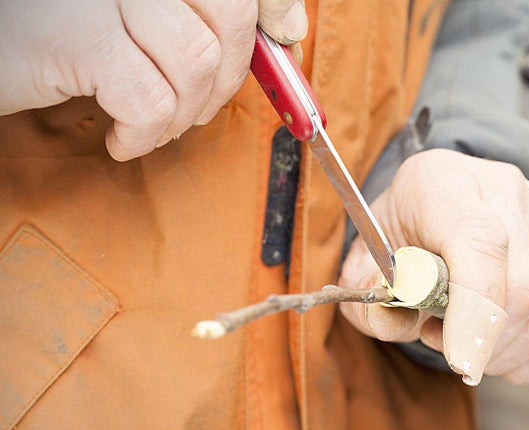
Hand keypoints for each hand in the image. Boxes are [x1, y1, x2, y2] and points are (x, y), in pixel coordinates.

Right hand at [0, 0, 306, 160]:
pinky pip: (150, 100)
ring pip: (195, 62)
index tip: (285, 39)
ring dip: (181, 114)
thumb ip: (206, 20)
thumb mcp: (142, 21)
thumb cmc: (61, 42)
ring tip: (150, 126)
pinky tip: (119, 138)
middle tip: (198, 110)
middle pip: (228, 14)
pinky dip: (143, 134)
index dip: (272, 7)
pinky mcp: (75, 33)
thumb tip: (288, 35)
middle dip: (227, 78)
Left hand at [339, 149, 528, 384]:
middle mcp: (505, 187)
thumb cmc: (397, 239)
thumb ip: (370, 296)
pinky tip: (507, 359)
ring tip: (467, 343)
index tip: (459, 359)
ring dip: (509, 352)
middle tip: (443, 344)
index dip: (476, 308)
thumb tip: (395, 320)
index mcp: (441, 182)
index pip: (480, 241)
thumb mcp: (364, 265)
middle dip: (485, 341)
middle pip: (523, 286)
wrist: (433, 207)